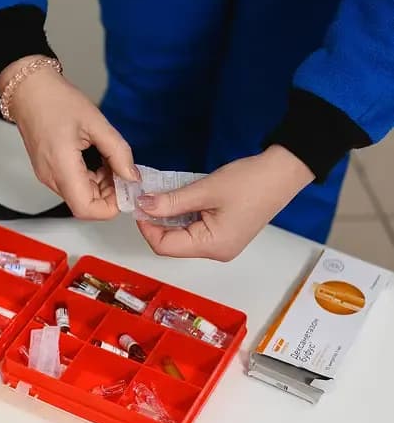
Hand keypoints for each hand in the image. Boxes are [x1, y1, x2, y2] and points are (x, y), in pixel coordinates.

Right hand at [0, 56, 139, 219]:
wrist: (28, 90)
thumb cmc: (54, 100)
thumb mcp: (96, 122)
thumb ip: (118, 152)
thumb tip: (132, 175)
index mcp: (61, 166)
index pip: (86, 208)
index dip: (110, 207)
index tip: (126, 189)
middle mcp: (51, 176)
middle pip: (85, 205)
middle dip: (110, 194)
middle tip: (123, 171)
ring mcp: (48, 175)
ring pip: (80, 196)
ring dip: (102, 186)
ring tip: (111, 160)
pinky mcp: (48, 170)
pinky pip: (73, 185)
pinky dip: (91, 179)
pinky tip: (99, 160)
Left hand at [134, 145, 314, 260]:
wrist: (284, 171)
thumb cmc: (250, 181)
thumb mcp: (204, 190)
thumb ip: (170, 202)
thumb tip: (142, 206)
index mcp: (212, 246)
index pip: (164, 246)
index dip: (146, 226)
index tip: (138, 204)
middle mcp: (216, 251)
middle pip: (172, 243)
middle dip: (156, 221)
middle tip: (147, 197)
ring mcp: (221, 243)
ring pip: (181, 235)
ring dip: (168, 216)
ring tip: (160, 195)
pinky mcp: (224, 233)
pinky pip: (194, 228)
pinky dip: (182, 214)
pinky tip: (177, 198)